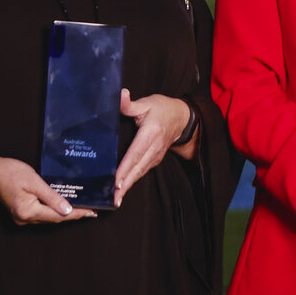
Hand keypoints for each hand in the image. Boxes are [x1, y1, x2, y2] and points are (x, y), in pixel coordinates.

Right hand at [0, 152, 96, 224]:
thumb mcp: (34, 181)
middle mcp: (25, 219)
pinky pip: (42, 214)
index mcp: (28, 212)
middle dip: (73, 215)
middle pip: (54, 219)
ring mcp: (22, 218)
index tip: (92, 212)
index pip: (58, 216)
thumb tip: (68, 211)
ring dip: (64, 213)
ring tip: (82, 207)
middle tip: (92, 210)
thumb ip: (51, 196)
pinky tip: (64, 205)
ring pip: (48, 217)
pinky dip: (54, 210)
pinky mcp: (21, 213)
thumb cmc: (11, 172)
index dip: (76, 214)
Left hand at [113, 90, 190, 206]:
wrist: (181, 117)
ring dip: (128, 186)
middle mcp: (155, 147)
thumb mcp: (147, 102)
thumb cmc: (162, 108)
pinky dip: (133, 181)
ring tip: (116, 200)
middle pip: (138, 168)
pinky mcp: (155, 159)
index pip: (136, 153)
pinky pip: (142, 171)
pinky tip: (123, 189)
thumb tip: (121, 95)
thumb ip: (131, 104)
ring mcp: (156, 155)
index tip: (116, 181)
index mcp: (151, 133)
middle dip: (125, 184)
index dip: (125, 168)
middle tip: (113, 199)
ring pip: (140, 172)